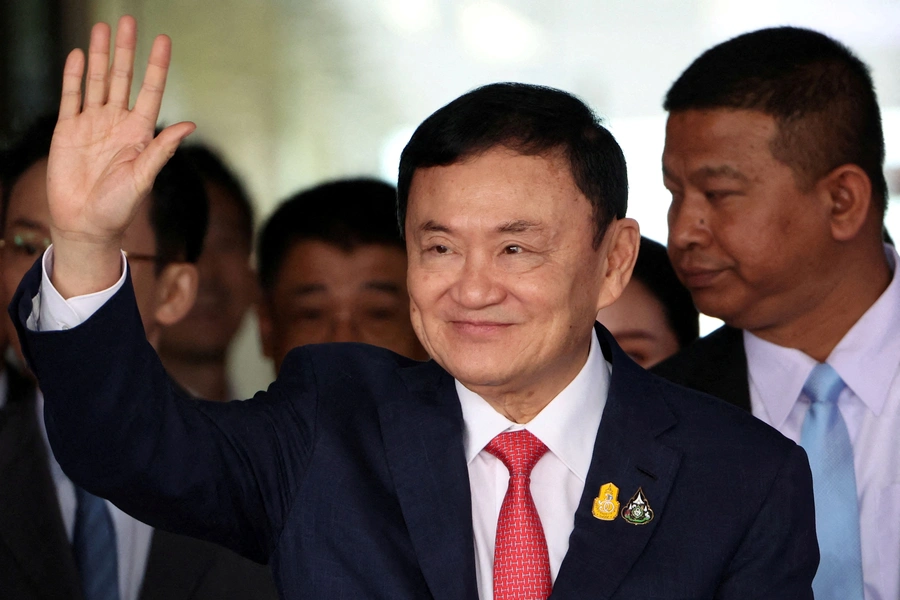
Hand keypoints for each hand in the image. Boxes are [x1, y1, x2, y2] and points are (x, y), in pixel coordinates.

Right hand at [47, 15, 194, 296]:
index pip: (150, 91)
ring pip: (97, 82)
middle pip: (122, 78)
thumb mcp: (143, 178)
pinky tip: (79, 55)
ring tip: (102, 28)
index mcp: (139, 134)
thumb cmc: (119, 208)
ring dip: (99, 55)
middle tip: (129, 21)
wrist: (85, 225)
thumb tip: (188, 125)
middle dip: (126, 50)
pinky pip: (70, 97)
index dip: (157, 66)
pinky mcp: (67, 131)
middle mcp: (117, 124)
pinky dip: (74, 76)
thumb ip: (162, 150)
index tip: (163, 40)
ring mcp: (91, 125)